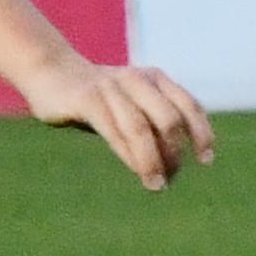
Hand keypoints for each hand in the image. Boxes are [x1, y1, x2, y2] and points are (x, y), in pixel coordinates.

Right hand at [26, 55, 214, 192]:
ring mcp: (112, 87)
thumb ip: (152, 125)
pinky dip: (129, 154)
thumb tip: (174, 167)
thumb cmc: (97, 98)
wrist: (49, 70)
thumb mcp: (130, 106)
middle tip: (171, 177)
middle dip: (174, 152)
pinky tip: (137, 171)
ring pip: (141, 128)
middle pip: (169, 120)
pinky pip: (114, 130)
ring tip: (157, 185)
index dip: (201, 133)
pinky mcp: (87, 98)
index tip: (205, 160)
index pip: (189, 106)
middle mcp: (138, 79)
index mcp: (156, 78)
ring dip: (152, 160)